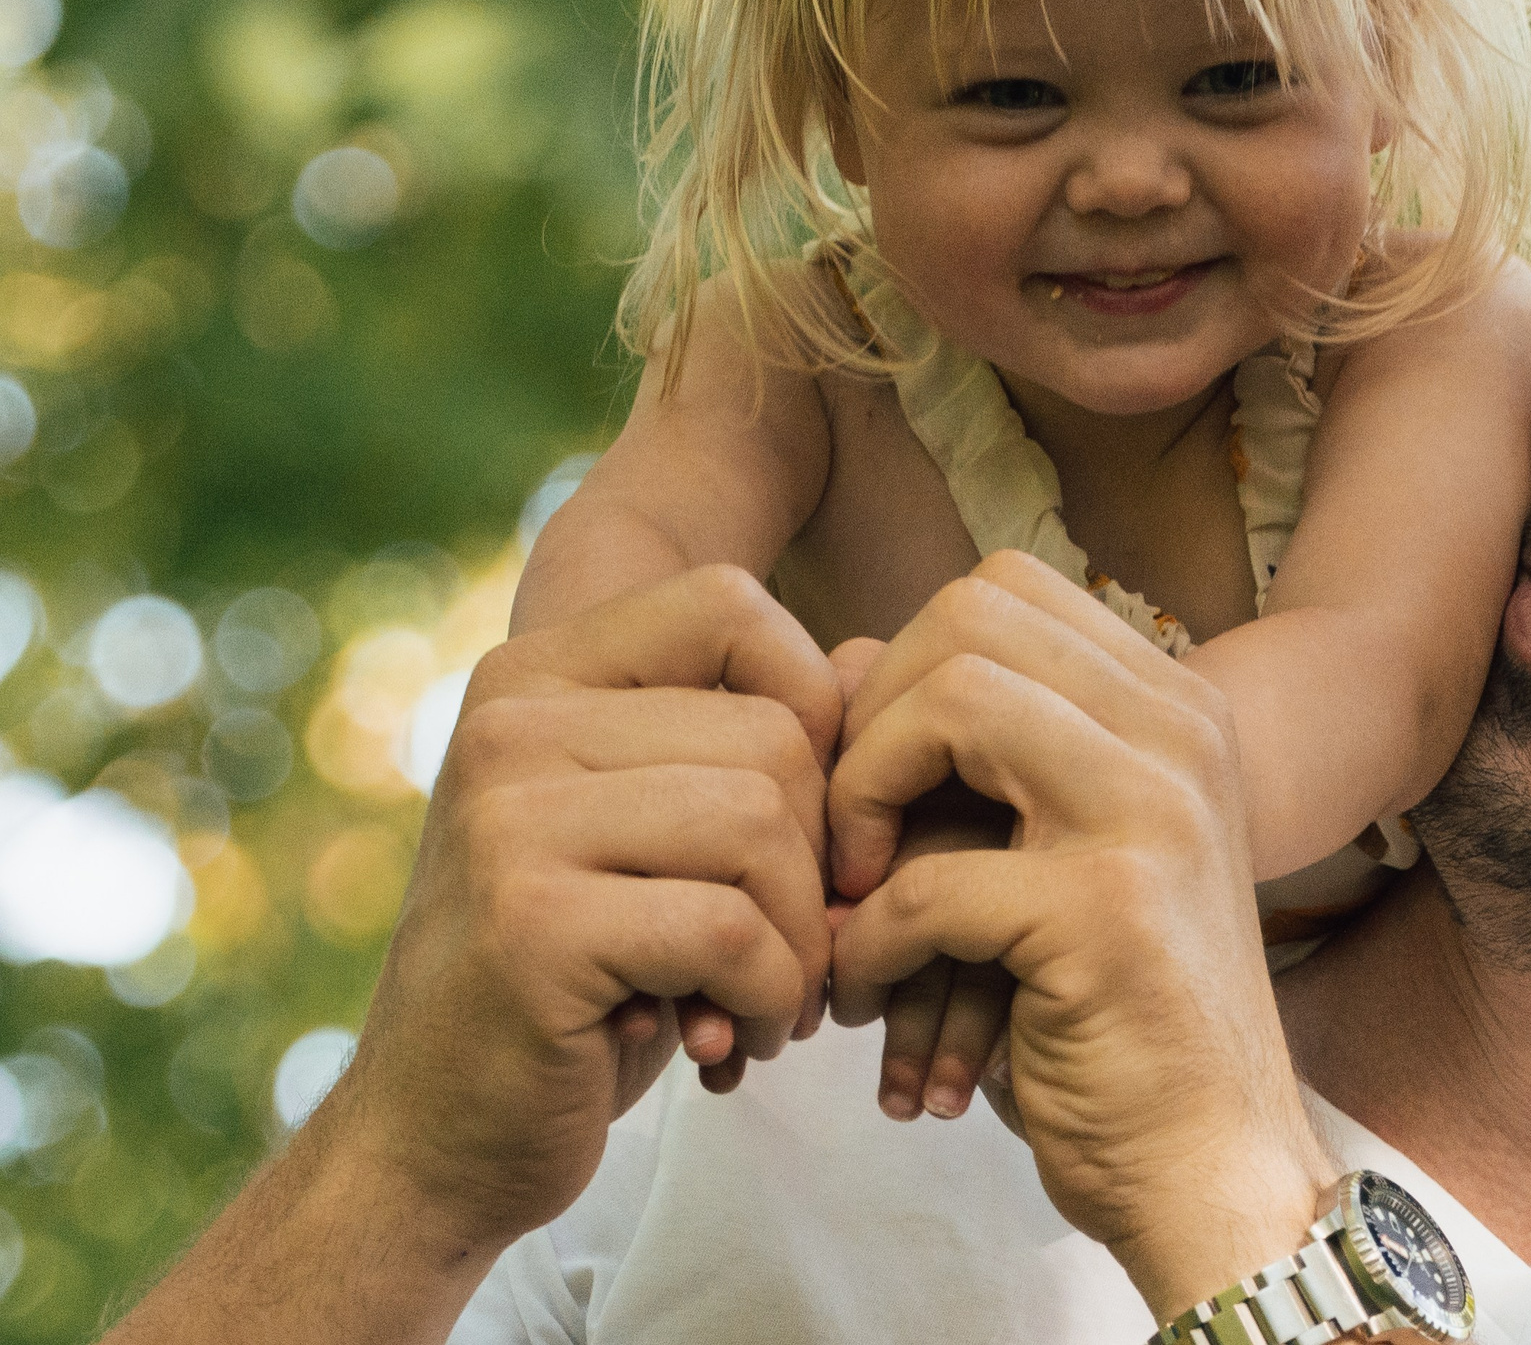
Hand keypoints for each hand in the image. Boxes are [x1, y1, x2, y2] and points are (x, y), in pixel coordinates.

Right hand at [339, 565, 840, 1256]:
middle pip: (772, 737)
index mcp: (533, 677)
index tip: (806, 826)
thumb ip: (749, 741)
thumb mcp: (659, 837)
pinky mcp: (531, 923)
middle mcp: (509, 726)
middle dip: (816, 862)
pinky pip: (731, 929)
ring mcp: (508, 820)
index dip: (812, 708)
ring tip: (763, 1001)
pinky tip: (729, 1040)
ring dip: (798, 938)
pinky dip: (766, 996)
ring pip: (760, 827)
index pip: (728, 605)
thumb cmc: (582, 978)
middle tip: (788, 951)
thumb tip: (885, 665)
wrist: (431, 1140)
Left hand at [827, 552, 1336, 1317]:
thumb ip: (975, 760)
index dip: (901, 669)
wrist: (1213, 1173)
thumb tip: (830, 671)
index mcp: (1173, 706)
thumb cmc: (1110, 1017)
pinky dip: (868, 947)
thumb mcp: (1053, 853)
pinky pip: (925, 881)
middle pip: (966, 616)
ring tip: (850, 902)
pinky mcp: (1108, 910)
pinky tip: (870, 1000)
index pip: (1001, 591)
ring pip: (952, 699)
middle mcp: (1179, 732)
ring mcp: (1154, 810)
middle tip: (847, 839)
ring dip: (863, 803)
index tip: (875, 785)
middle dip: (871, 719)